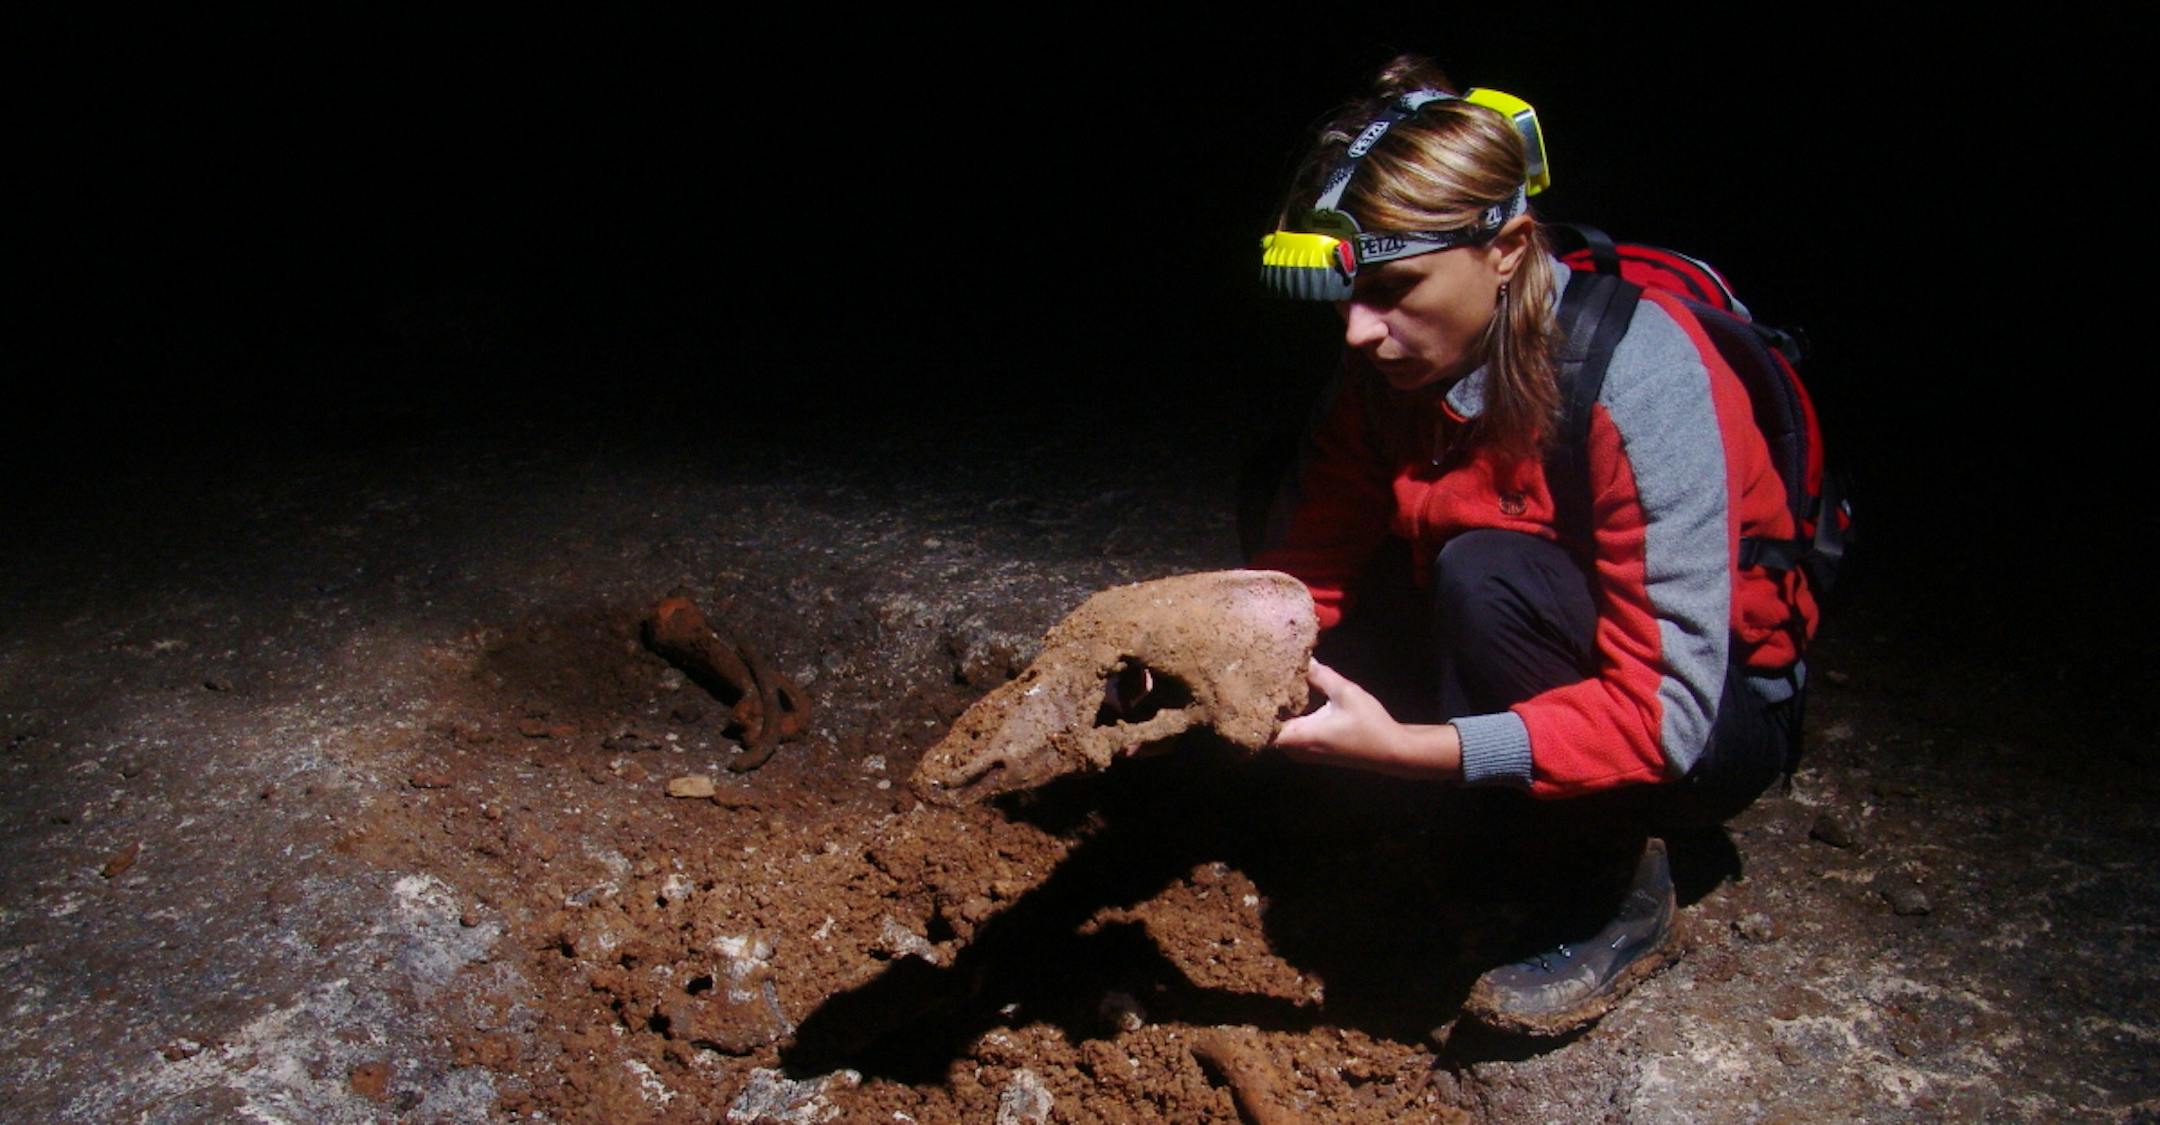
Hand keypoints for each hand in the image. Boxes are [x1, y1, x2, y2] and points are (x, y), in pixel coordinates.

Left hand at [1272, 660, 1462, 779]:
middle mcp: (1295, 749)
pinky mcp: (1310, 751)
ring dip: (1276, 710)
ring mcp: (1302, 753)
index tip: (1249, 683)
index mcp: (1299, 737)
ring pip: (1278, 730)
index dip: (1253, 704)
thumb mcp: (1345, 692)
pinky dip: (1287, 717)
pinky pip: (1289, 732)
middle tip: (1257, 677)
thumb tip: (1301, 658)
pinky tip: (1289, 696)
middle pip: (1266, 726)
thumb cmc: (1369, 724)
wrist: (1391, 751)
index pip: (1260, 725)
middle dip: (1263, 703)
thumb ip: (1320, 675)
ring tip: (1270, 683)